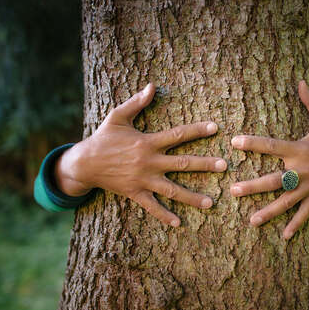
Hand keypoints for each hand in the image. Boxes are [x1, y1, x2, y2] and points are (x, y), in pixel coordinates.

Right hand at [54, 83, 226, 226]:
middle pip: (182, 164)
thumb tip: (152, 86)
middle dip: (205, 165)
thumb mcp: (117, 117)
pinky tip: (179, 223)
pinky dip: (164, 215)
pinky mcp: (135, 193)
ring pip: (172, 190)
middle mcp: (149, 162)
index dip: (197, 130)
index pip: (178, 135)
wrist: (84, 163)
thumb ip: (136, 102)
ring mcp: (143, 180)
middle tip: (224, 166)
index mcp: (147, 142)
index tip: (215, 127)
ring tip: (211, 203)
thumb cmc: (103, 138)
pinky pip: (152, 207)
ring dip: (192, 197)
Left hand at [230, 80, 308, 239]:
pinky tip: (283, 236)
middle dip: (254, 186)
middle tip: (233, 190)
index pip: (272, 145)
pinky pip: (305, 213)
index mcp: (300, 149)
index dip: (253, 143)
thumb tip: (300, 79)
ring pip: (286, 201)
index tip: (234, 142)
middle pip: (275, 180)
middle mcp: (302, 170)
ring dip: (269, 211)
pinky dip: (296, 225)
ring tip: (252, 221)